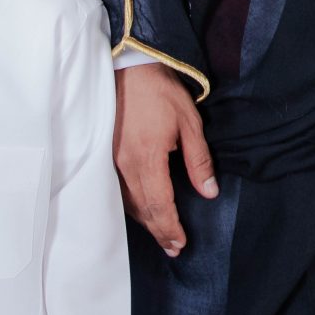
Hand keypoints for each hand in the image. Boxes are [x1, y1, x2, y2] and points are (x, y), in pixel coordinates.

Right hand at [115, 63, 216, 256]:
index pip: (159, 205)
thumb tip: (209, 192)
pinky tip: (141, 210)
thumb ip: (199, 161)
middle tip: (174, 247)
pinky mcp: (105, 154)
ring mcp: (111, 161)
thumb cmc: (161, 92)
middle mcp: (125, 165)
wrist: (129, 68)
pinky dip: (131, 206)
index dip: (170, 227)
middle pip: (142, 210)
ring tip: (161, 234)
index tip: (181, 243)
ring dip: (145, 222)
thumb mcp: (189, 123)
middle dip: (159, 231)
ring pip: (127, 203)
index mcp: (148, 158)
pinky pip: (117, 190)